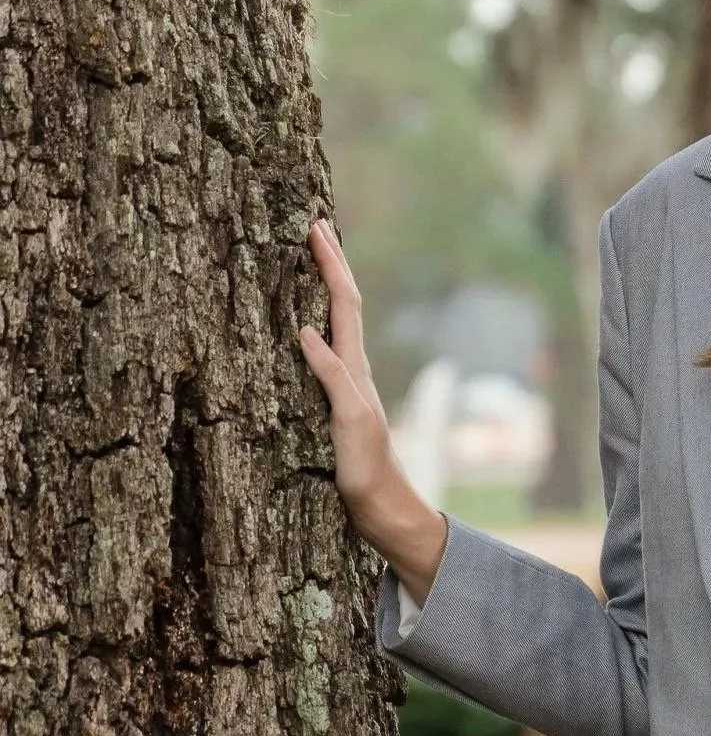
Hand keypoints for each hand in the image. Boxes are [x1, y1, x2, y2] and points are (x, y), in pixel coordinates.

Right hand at [297, 218, 446, 600]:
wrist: (383, 508)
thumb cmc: (368, 471)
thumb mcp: (350, 422)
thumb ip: (332, 377)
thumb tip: (306, 330)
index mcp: (355, 369)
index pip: (344, 304)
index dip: (331, 266)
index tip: (317, 228)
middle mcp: (353, 371)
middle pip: (343, 306)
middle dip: (330, 265)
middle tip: (315, 227)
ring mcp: (346, 386)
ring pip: (336, 326)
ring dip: (325, 290)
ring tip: (311, 261)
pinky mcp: (337, 405)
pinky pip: (325, 353)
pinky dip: (314, 327)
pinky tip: (303, 326)